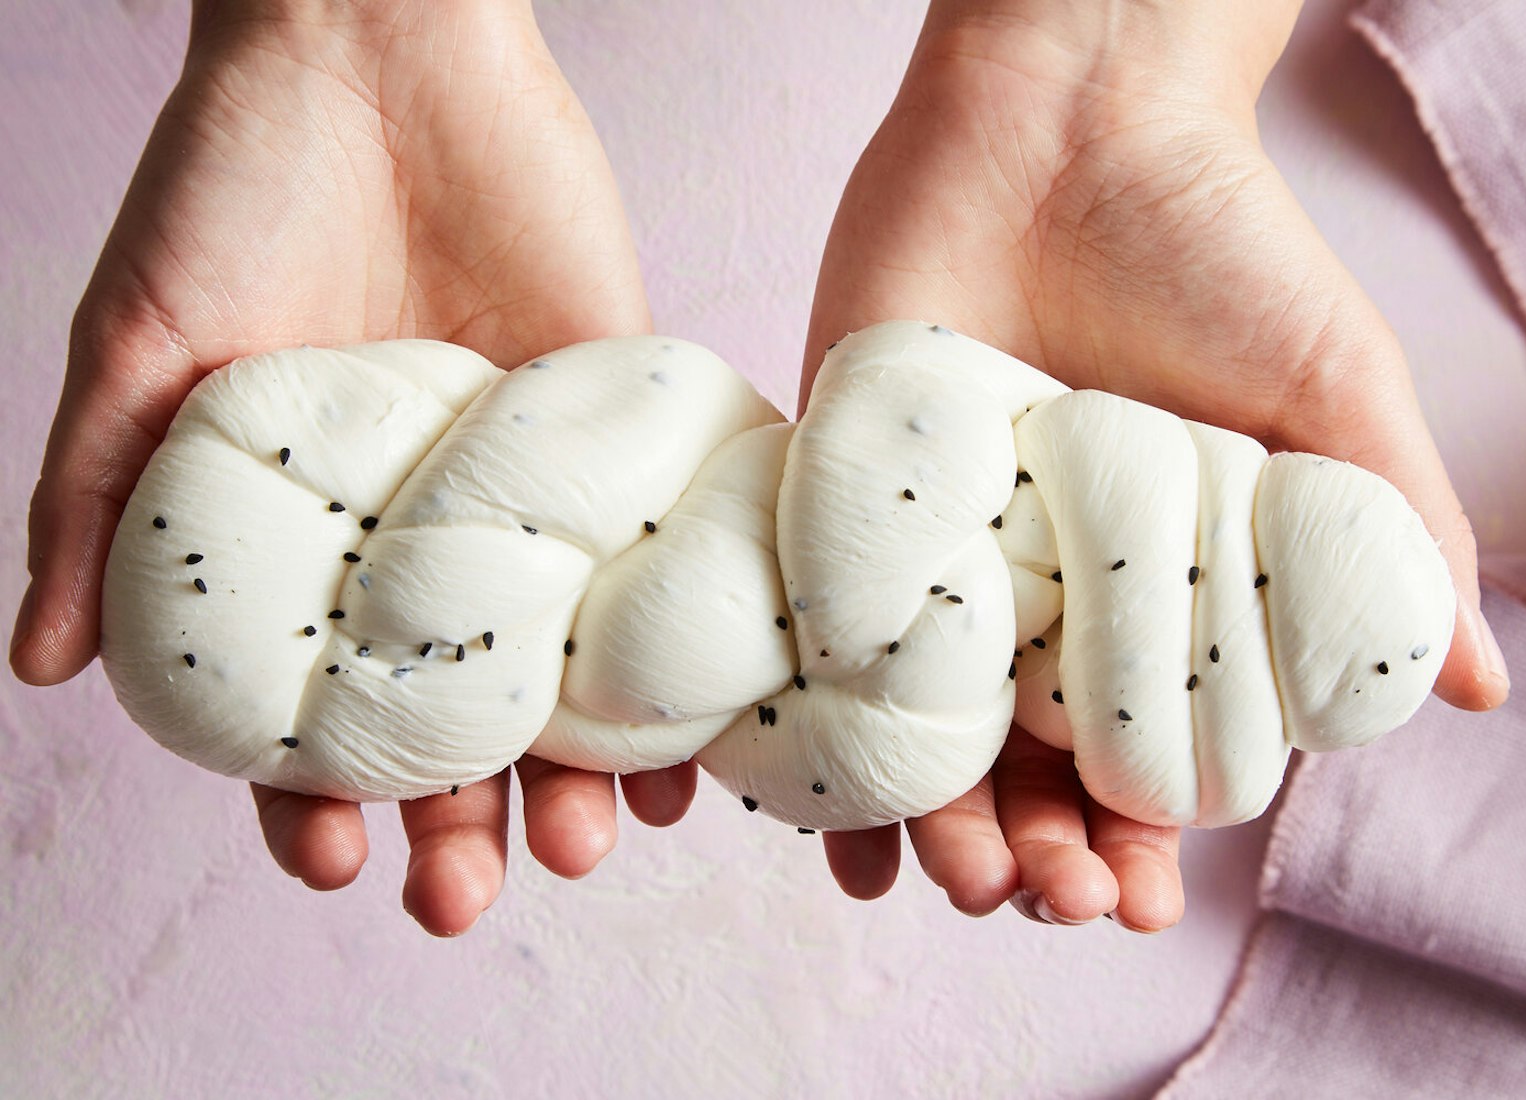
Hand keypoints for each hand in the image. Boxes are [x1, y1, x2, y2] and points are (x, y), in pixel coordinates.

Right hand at [10, 0, 691, 934]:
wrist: (378, 46)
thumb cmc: (235, 187)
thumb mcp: (138, 349)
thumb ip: (96, 505)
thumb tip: (44, 670)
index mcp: (307, 535)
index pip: (311, 701)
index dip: (310, 794)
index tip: (328, 862)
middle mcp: (421, 533)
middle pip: (448, 712)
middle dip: (454, 818)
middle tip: (464, 901)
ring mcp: (525, 490)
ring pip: (560, 666)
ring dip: (576, 769)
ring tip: (590, 848)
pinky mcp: (619, 430)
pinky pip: (656, 565)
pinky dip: (673, 655)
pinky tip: (690, 741)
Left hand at [802, 0, 1508, 926]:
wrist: (1070, 113)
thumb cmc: (1217, 246)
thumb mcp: (1332, 394)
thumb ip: (1390, 538)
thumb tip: (1473, 687)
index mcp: (1150, 587)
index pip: (1140, 747)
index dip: (1144, 837)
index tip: (1138, 906)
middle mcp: (1039, 585)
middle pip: (1022, 759)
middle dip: (1034, 848)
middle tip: (1038, 900)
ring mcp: (936, 546)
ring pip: (919, 720)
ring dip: (928, 815)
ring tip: (945, 877)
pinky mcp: (842, 492)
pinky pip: (817, 626)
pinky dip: (815, 720)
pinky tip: (820, 808)